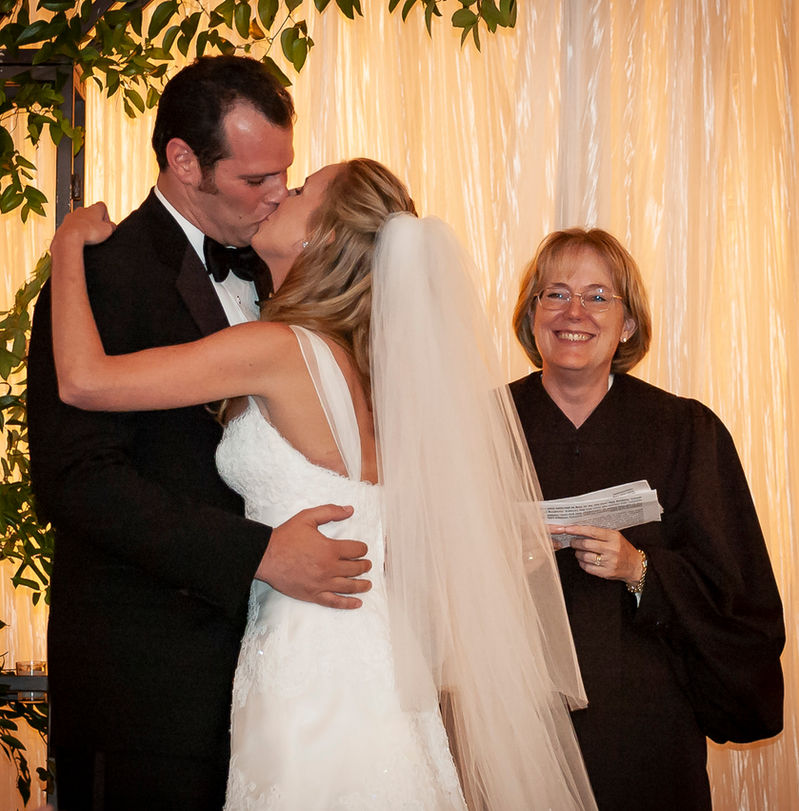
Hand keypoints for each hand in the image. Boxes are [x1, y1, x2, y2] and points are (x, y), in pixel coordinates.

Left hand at [51, 202, 115, 253]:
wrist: (70, 236)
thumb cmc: (88, 232)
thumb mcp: (108, 230)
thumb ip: (112, 226)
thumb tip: (112, 226)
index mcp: (95, 208)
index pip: (103, 206)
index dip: (106, 216)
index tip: (106, 224)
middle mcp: (83, 209)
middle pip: (91, 213)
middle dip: (95, 221)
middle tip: (98, 231)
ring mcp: (73, 215)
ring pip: (81, 219)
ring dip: (85, 225)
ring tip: (88, 236)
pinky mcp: (65, 222)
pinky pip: (73, 225)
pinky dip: (77, 230)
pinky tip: (80, 237)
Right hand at [255, 504, 371, 608]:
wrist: (266, 556)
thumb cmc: (286, 537)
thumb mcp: (308, 517)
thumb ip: (330, 512)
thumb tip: (349, 510)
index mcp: (330, 549)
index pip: (356, 550)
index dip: (362, 549)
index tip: (362, 549)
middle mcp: (329, 568)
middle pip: (355, 569)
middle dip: (364, 566)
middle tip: (367, 565)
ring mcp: (322, 583)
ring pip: (349, 586)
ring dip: (361, 585)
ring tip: (368, 584)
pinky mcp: (313, 595)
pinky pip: (335, 602)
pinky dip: (348, 604)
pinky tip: (357, 603)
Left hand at [551, 524, 642, 586]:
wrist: (635, 566)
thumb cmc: (622, 548)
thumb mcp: (615, 536)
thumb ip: (599, 533)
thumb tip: (578, 529)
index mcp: (613, 537)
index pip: (591, 531)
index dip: (577, 530)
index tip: (567, 529)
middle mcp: (611, 549)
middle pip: (586, 544)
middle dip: (575, 543)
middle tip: (573, 542)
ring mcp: (609, 562)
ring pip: (584, 556)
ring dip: (577, 553)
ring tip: (579, 551)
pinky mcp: (606, 572)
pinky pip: (587, 567)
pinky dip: (582, 563)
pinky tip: (584, 560)